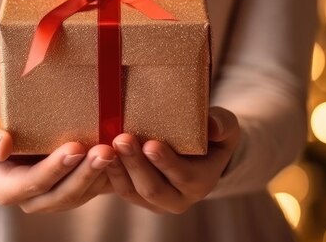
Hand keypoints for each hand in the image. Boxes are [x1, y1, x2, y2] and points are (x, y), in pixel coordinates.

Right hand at [0, 114, 115, 212]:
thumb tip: (2, 147)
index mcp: (7, 189)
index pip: (34, 182)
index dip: (56, 167)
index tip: (75, 147)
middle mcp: (33, 199)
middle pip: (64, 193)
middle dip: (86, 173)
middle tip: (106, 150)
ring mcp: (55, 195)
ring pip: (82, 192)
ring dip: (101, 173)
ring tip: (118, 150)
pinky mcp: (72, 186)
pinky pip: (93, 185)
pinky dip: (109, 172)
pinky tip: (123, 153)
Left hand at [106, 107, 239, 213]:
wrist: (199, 149)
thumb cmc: (211, 133)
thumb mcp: (225, 126)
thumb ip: (222, 125)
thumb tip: (212, 124)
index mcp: (201, 182)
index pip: (183, 176)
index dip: (166, 162)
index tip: (151, 144)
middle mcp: (178, 198)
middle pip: (153, 188)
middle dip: (136, 164)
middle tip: (122, 139)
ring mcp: (155, 200)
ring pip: (132, 191)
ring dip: (118, 168)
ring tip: (107, 145)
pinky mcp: (136, 195)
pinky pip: (119, 188)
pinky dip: (109, 171)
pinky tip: (100, 152)